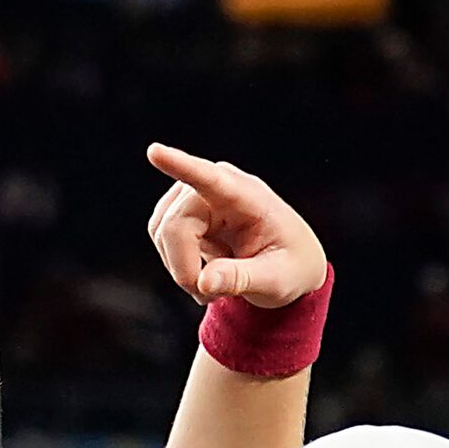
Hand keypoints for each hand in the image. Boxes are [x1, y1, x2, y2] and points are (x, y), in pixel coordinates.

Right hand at [144, 146, 326, 305]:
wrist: (292, 265)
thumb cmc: (291, 267)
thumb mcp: (276, 280)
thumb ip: (240, 279)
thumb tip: (203, 281)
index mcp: (249, 197)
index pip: (211, 178)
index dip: (181, 165)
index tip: (155, 152)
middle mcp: (219, 187)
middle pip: (177, 222)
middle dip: (183, 266)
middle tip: (206, 295)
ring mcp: (198, 196)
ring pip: (162, 230)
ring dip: (178, 266)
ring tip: (210, 285)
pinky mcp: (185, 210)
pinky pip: (161, 236)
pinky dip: (175, 262)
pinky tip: (202, 273)